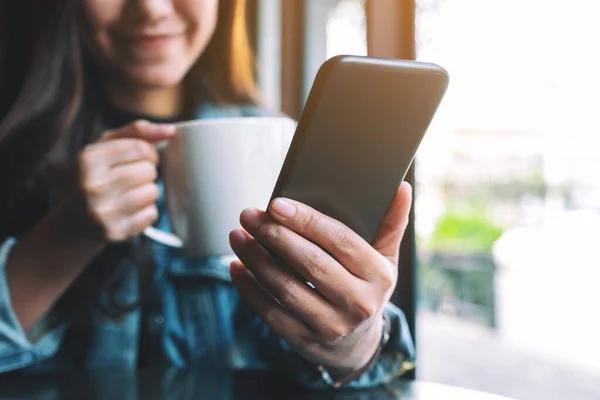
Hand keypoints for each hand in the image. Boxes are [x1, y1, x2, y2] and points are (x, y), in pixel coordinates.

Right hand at [60, 120, 175, 241]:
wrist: (73, 220)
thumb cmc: (95, 175)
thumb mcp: (106, 146)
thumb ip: (137, 131)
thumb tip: (171, 130)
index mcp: (87, 159)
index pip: (141, 148)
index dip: (148, 152)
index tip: (141, 157)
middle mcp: (92, 186)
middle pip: (149, 171)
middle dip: (146, 172)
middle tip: (132, 178)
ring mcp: (102, 212)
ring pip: (152, 193)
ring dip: (147, 191)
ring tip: (130, 193)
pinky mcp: (115, 232)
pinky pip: (151, 215)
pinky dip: (146, 211)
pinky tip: (129, 210)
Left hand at [229, 182, 411, 371]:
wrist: (357, 345)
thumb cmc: (366, 288)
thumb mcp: (385, 258)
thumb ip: (391, 223)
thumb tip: (402, 187)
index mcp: (378, 275)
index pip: (340, 241)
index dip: (307, 221)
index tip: (276, 204)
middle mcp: (358, 303)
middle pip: (310, 263)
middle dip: (275, 236)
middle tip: (249, 215)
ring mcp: (331, 325)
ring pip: (286, 288)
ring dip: (256, 259)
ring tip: (237, 236)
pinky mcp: (305, 340)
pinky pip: (270, 313)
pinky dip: (249, 288)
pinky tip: (236, 266)